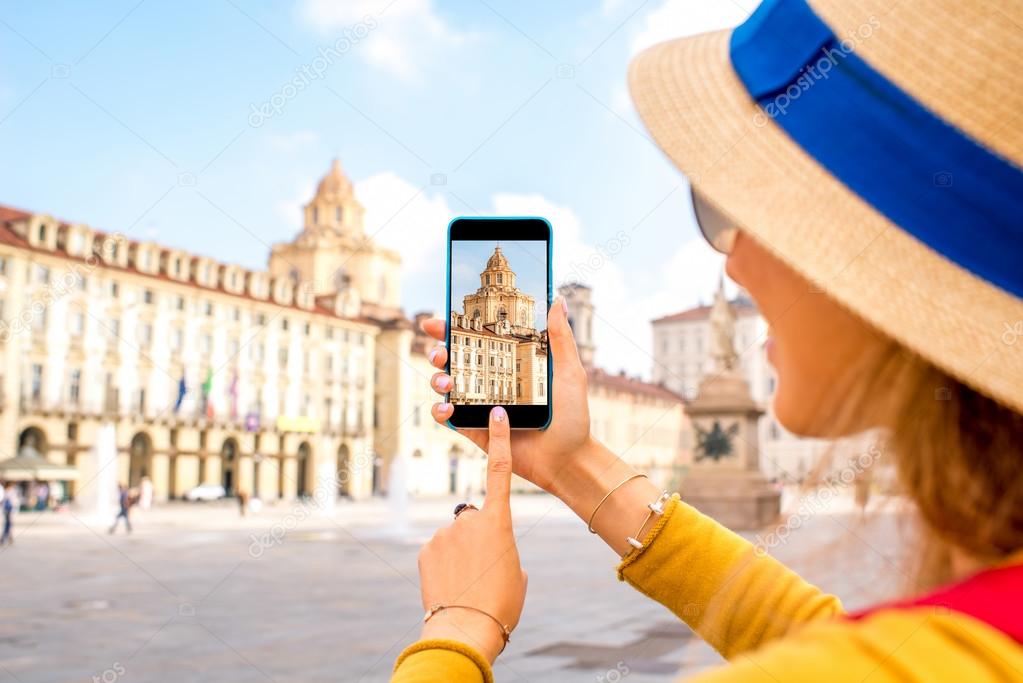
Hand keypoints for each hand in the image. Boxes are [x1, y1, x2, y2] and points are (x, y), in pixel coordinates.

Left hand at [417, 407, 526, 663]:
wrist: (465, 630)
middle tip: (484, 568)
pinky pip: (439, 550)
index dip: (499, 440)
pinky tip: (451, 585)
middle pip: (475, 518)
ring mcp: (444, 533)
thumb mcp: (516, 573)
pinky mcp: (426, 548)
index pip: (500, 471)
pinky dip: (445, 564)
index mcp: (499, 521)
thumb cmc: (501, 604)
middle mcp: (469, 519)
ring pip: (456, 536)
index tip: (497, 413)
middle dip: (479, 536)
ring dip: (462, 553)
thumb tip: (491, 547)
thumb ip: (505, 549)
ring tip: (467, 582)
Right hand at [423, 297, 592, 494]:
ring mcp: (481, 407)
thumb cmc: (572, 417)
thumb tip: (558, 300)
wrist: (568, 459)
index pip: (476, 339)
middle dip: (439, 351)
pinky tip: (447, 406)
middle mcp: (491, 383)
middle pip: (454, 360)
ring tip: (446, 380)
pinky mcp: (476, 431)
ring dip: (437, 379)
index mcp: (509, 364)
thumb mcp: (569, 372)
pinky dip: (440, 410)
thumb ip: (561, 337)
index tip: (439, 321)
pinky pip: (449, 418)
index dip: (453, 328)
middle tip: (441, 352)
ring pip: (446, 387)